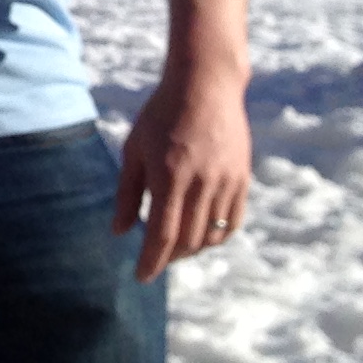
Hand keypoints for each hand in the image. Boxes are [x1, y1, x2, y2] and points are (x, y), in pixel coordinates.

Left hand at [112, 63, 250, 281]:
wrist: (205, 84)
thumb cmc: (161, 114)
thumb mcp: (135, 148)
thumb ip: (128, 193)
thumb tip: (120, 232)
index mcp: (170, 175)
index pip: (162, 235)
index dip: (151, 261)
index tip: (141, 277)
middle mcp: (201, 182)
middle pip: (188, 240)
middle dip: (169, 258)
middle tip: (154, 260)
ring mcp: (226, 180)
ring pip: (211, 235)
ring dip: (192, 250)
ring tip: (175, 249)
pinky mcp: (242, 177)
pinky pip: (233, 221)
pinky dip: (217, 236)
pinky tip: (202, 236)